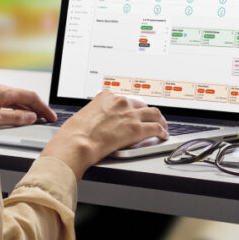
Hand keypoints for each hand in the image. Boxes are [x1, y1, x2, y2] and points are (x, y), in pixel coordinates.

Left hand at [0, 85, 55, 128]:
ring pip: (18, 101)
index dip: (44, 107)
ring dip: (29, 110)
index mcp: (6, 92)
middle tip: (48, 118)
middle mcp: (2, 91)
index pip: (32, 97)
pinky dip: (20, 110)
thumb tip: (31, 117)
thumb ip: (15, 117)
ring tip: (37, 119)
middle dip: (39, 108)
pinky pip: (11, 104)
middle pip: (26, 98)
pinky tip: (20, 117)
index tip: (51, 116)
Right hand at [41, 92, 168, 180]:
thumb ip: (97, 114)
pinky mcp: (137, 128)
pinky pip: (156, 128)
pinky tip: (162, 135)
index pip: (125, 99)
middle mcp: (120, 102)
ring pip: (154, 114)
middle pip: (141, 105)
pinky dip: (162, 131)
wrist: (77, 143)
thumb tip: (100, 122)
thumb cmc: (75, 133)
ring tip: (162, 127)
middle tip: (149, 120)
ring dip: (160, 120)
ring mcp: (130, 114)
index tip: (134, 113)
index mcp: (106, 96)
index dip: (132, 108)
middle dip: (146, 113)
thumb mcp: (85, 115)